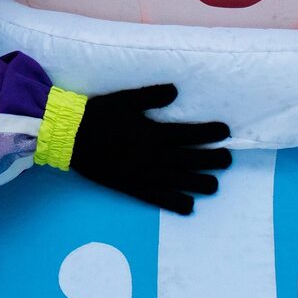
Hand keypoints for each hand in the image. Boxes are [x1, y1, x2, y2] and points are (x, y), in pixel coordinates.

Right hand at [68, 84, 230, 214]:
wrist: (70, 138)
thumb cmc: (98, 115)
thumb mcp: (125, 99)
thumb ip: (151, 95)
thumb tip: (176, 90)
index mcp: (153, 132)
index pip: (190, 134)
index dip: (211, 133)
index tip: (225, 132)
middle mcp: (153, 156)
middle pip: (192, 159)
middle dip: (213, 159)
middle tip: (227, 159)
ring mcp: (144, 174)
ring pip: (181, 181)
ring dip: (201, 183)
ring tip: (214, 183)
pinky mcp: (133, 188)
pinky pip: (159, 198)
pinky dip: (176, 203)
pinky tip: (190, 206)